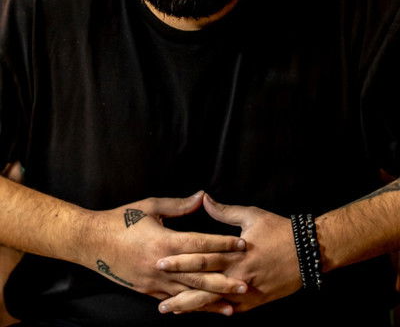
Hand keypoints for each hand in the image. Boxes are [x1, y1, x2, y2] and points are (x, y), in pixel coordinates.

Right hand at [82, 192, 246, 302]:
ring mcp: (153, 281)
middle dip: (224, 280)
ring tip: (232, 306)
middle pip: (199, 275)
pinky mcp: (147, 290)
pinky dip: (190, 305)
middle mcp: (161, 265)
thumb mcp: (150, 206)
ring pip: (188, 293)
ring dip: (211, 299)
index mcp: (164, 241)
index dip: (223, 245)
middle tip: (246, 285)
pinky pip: (173, 300)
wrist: (91, 242)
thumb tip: (203, 196)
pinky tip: (203, 309)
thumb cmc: (120, 220)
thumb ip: (179, 205)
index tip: (242, 245)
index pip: (200, 244)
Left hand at [156, 194, 300, 313]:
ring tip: (170, 309)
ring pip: (214, 302)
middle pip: (203, 285)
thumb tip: (204, 199)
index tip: (161, 262)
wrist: (308, 252)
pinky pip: (230, 309)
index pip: (201, 258)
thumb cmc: (278, 230)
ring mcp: (247, 291)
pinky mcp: (256, 301)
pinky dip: (213, 311)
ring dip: (191, 306)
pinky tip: (199, 313)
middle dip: (179, 291)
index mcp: (235, 253)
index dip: (180, 261)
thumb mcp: (251, 216)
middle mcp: (239, 275)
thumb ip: (225, 212)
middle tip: (158, 296)